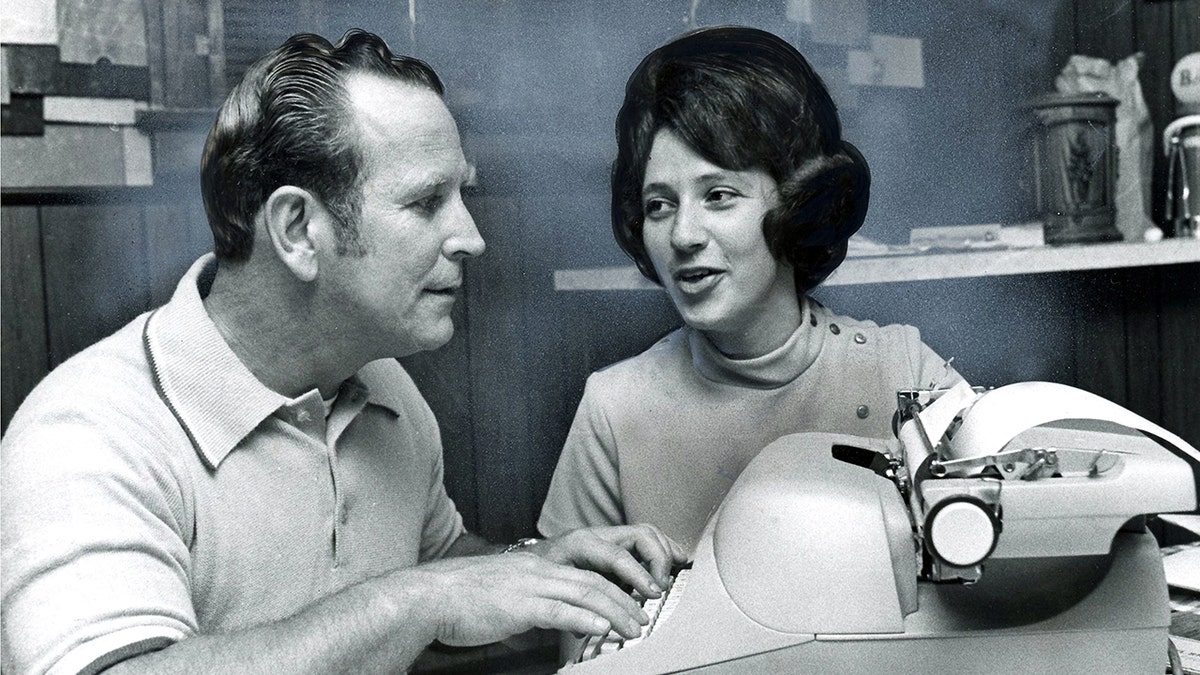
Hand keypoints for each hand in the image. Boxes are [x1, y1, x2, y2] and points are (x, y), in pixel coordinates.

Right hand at [407, 552, 649, 647]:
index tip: (632, 604)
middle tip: (644, 619)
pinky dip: (585, 618)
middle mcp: (538, 570)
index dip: (616, 587)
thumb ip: (536, 601)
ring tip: (634, 628)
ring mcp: (529, 586)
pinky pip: (559, 610)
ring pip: (585, 593)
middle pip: (595, 580)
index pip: (587, 571)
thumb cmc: (462, 599)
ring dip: (616, 612)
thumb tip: (563, 620)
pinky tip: (601, 628)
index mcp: (537, 565)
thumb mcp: (507, 593)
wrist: (429, 596)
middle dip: (626, 601)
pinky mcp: (518, 606)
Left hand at [530, 524, 688, 598]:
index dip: (639, 574)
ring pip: (644, 533)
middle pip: (639, 535)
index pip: (617, 556)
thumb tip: (599, 625)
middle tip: (662, 587)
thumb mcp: (550, 592)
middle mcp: (596, 535)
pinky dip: (661, 548)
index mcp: (580, 545)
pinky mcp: (612, 541)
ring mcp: (606, 535)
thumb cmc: (537, 577)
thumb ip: (574, 609)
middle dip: (657, 560)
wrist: (525, 561)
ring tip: (674, 571)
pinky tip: (674, 559)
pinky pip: (643, 538)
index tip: (654, 592)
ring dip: (663, 551)